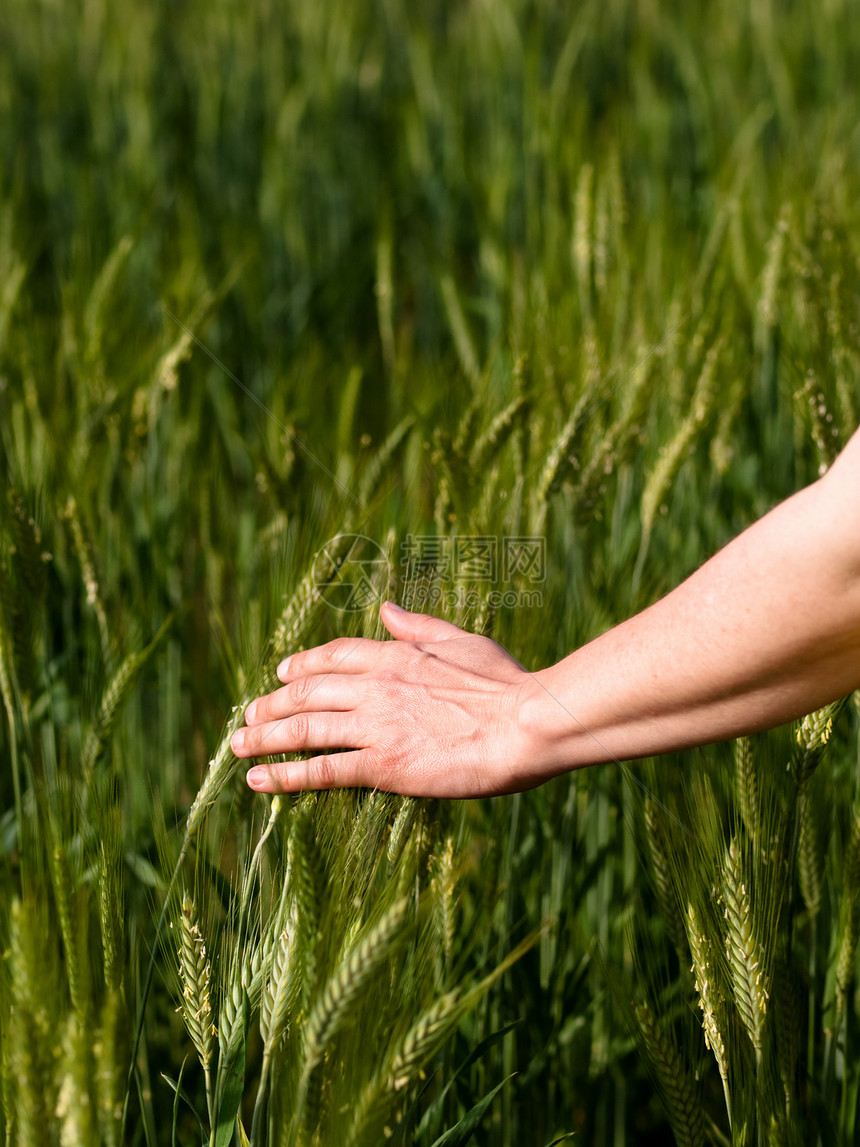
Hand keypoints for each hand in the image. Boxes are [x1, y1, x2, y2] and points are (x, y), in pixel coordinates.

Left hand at [231, 601, 546, 796]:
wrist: (527, 723)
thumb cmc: (507, 684)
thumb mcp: (461, 641)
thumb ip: (419, 627)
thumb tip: (387, 608)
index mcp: (396, 654)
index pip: (334, 655)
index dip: (303, 664)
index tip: (282, 673)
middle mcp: (376, 686)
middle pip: (308, 691)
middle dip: (272, 703)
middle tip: (249, 714)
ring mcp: (376, 726)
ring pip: (304, 729)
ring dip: (265, 736)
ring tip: (239, 744)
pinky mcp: (384, 765)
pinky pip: (323, 770)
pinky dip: (286, 774)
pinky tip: (259, 780)